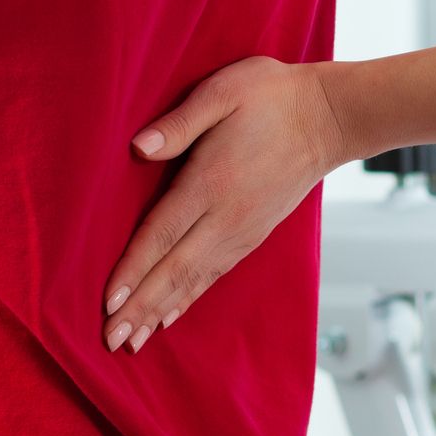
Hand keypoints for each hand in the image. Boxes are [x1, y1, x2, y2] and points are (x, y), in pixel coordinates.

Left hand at [103, 57, 354, 352]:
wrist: (328, 118)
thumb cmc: (271, 96)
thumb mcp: (224, 91)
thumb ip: (181, 121)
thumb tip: (139, 146)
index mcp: (211, 182)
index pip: (161, 234)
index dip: (133, 270)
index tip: (108, 304)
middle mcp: (226, 216)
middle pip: (174, 270)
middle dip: (140, 308)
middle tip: (111, 341)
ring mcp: (242, 230)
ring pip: (194, 280)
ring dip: (159, 312)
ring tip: (132, 343)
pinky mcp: (253, 234)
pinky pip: (214, 274)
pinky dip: (188, 299)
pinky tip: (169, 316)